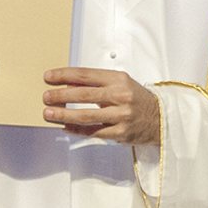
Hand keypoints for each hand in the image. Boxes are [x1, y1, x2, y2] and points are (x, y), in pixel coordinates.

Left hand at [43, 67, 160, 145]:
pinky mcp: (120, 132)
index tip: (49, 77)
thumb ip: (97, 84)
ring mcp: (120, 115)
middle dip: (61, 96)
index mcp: (119, 79)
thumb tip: (69, 85)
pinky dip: (77, 130)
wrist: (160, 118)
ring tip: (49, 113)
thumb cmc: (137, 100)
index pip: (86, 75)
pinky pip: (93, 132)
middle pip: (84, 95)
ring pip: (86, 115)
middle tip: (46, 96)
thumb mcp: (120, 84)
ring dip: (64, 115)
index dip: (64, 75)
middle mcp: (120, 96)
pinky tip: (65, 127)